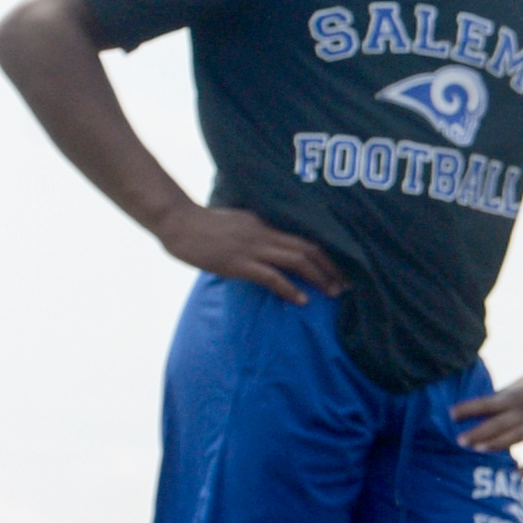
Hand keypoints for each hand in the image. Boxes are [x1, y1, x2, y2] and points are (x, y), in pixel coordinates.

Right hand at [153, 204, 345, 305]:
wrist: (176, 221)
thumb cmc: (202, 226)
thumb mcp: (236, 224)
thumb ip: (255, 233)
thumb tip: (269, 247)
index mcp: (265, 224)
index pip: (304, 238)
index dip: (327, 253)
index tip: (342, 267)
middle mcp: (264, 234)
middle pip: (308, 248)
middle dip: (331, 267)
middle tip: (346, 284)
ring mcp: (251, 248)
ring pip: (296, 261)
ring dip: (319, 278)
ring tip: (333, 292)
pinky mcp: (237, 263)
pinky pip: (271, 276)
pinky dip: (290, 289)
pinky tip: (301, 300)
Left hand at [452, 362, 522, 468]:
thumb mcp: (513, 391)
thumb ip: (494, 406)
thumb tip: (464, 417)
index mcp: (513, 398)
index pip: (487, 403)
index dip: (469, 409)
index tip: (451, 414)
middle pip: (498, 423)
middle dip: (479, 432)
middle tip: (460, 441)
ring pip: (515, 437)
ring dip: (497, 444)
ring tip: (478, 450)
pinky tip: (516, 475)